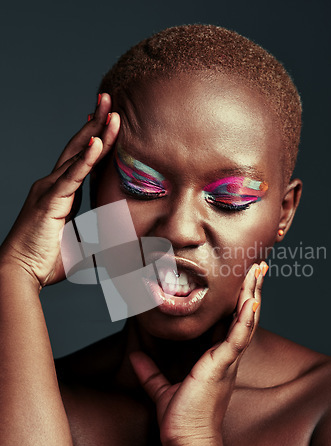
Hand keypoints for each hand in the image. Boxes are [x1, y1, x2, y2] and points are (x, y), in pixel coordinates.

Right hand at [0, 94, 119, 287]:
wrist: (21, 273)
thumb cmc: (47, 260)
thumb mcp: (82, 245)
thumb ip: (100, 238)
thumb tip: (122, 240)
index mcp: (61, 193)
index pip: (82, 160)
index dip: (96, 140)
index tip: (107, 120)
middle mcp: (54, 185)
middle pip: (79, 148)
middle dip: (97, 123)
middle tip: (110, 100)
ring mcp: (50, 190)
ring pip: (77, 156)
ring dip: (96, 132)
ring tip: (111, 110)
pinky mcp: (50, 201)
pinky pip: (72, 176)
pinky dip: (86, 159)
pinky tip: (98, 141)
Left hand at [130, 261, 266, 445]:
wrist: (186, 442)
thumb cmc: (180, 421)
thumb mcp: (162, 389)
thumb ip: (150, 372)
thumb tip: (134, 357)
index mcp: (217, 360)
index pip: (229, 323)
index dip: (236, 302)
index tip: (241, 283)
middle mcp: (227, 357)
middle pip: (243, 316)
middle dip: (251, 290)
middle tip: (258, 267)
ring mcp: (227, 360)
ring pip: (246, 321)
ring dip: (252, 295)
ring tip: (259, 271)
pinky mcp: (222, 365)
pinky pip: (238, 337)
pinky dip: (245, 319)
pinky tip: (250, 300)